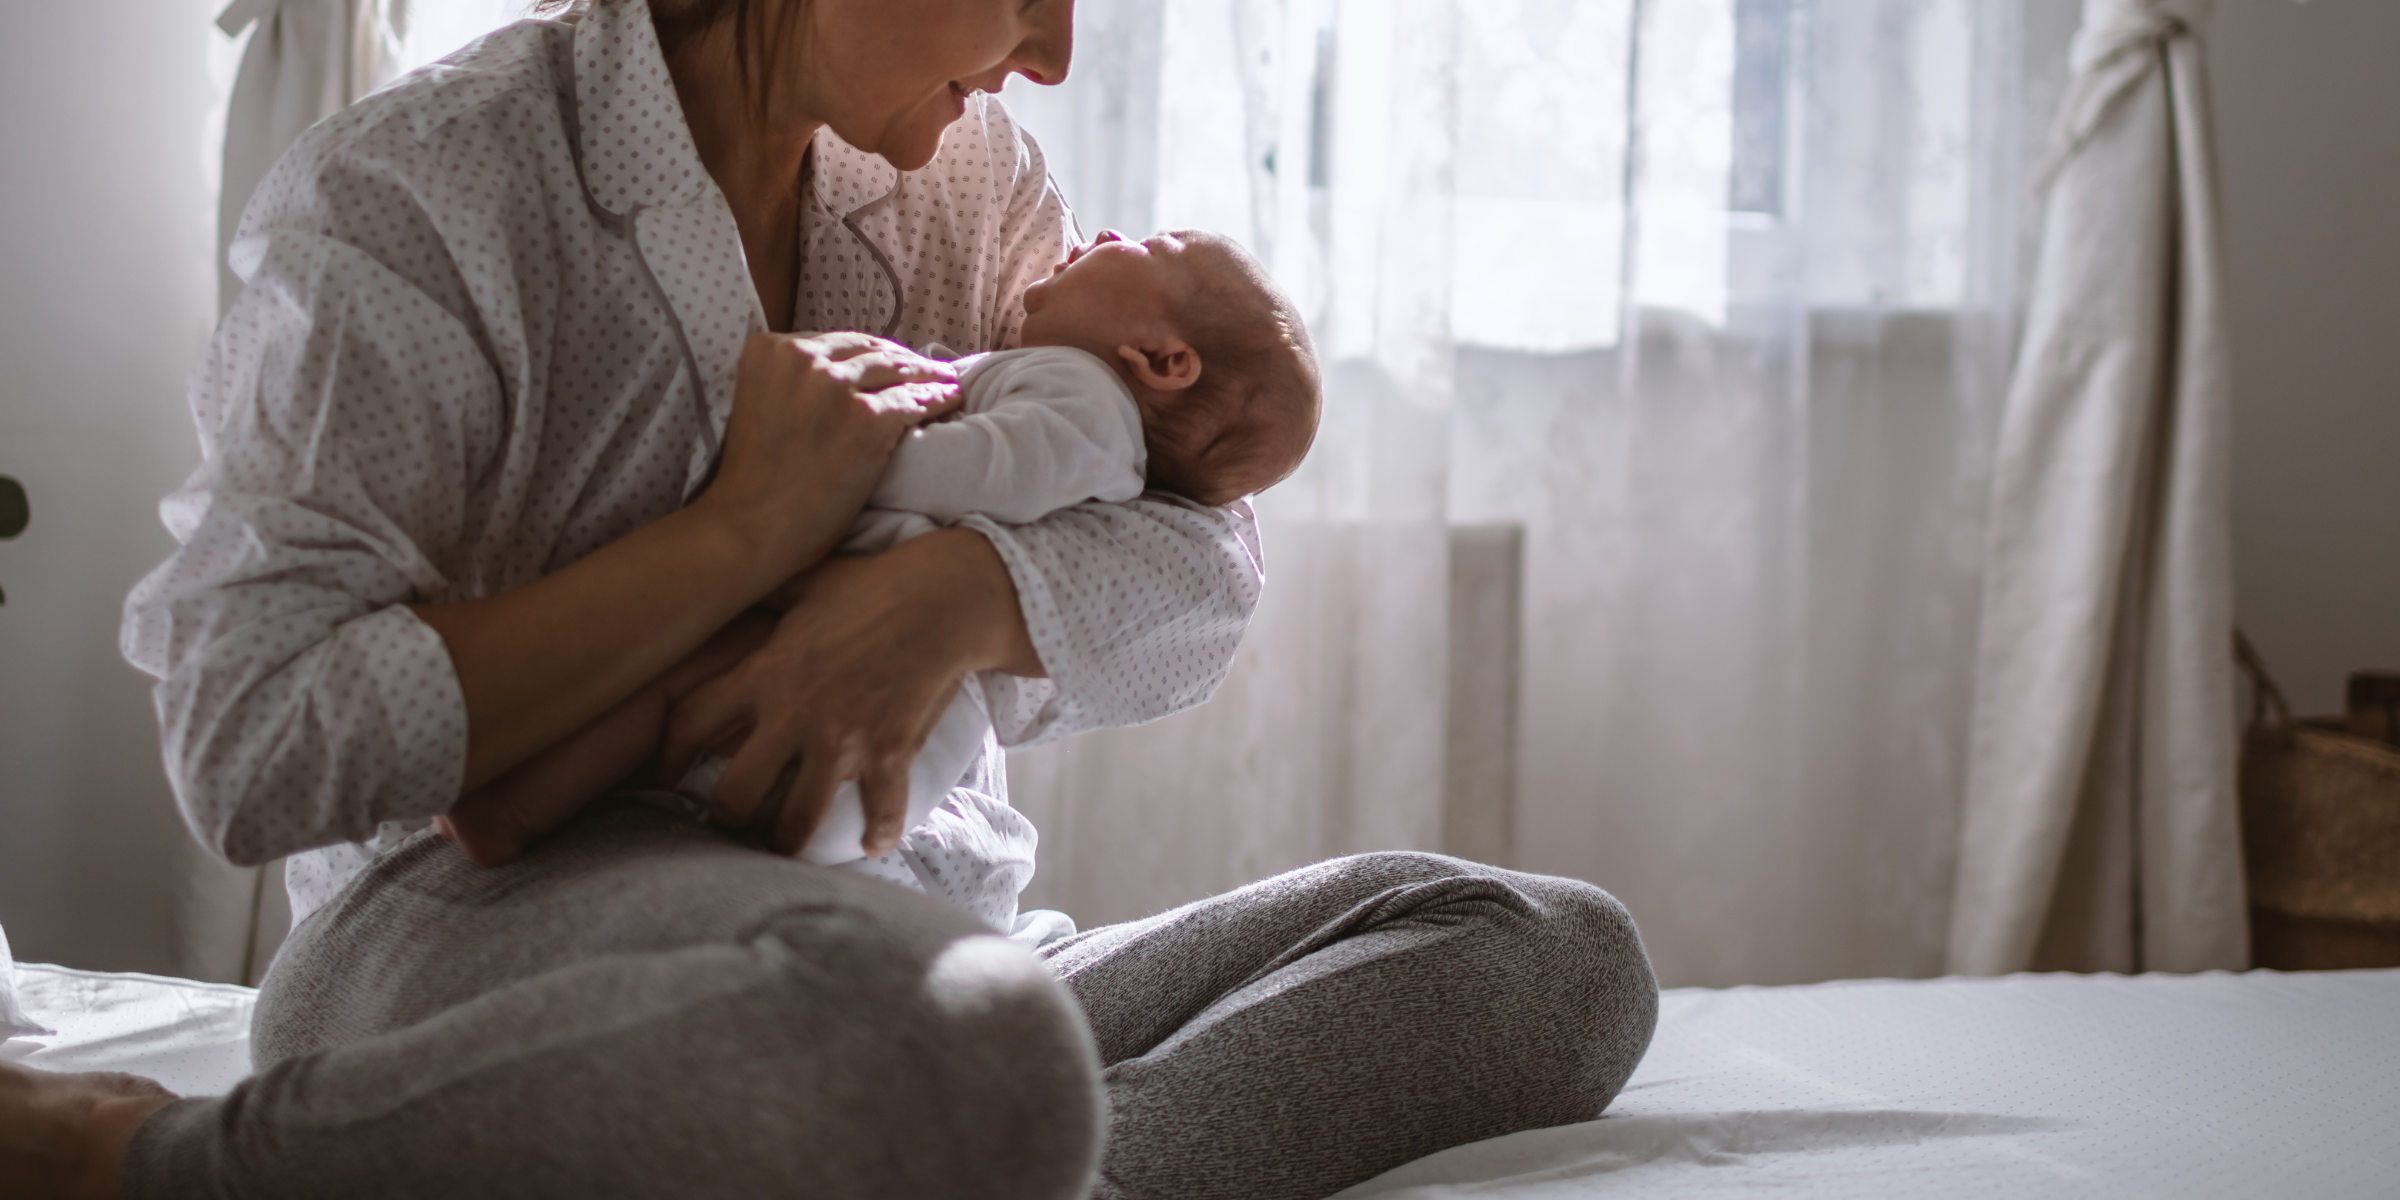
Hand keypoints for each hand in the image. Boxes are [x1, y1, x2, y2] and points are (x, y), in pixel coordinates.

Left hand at [659, 530, 1040, 856]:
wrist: (947, 597)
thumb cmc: (874, 582)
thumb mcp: (807, 580)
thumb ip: (764, 591)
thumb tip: (732, 576)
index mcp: (766, 672)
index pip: (689, 722)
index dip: (667, 757)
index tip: (666, 777)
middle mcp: (795, 714)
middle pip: (736, 794)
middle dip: (726, 820)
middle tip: (730, 826)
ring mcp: (844, 739)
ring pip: (798, 819)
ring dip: (788, 842)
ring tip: (784, 847)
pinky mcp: (891, 752)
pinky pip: (880, 811)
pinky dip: (878, 833)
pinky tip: (873, 843)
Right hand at [697, 331, 959, 568]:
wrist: (750, 526)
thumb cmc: (756, 479)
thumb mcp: (761, 403)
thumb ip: (793, 379)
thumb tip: (845, 371)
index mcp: (770, 348)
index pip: (839, 342)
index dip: (873, 353)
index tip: (894, 360)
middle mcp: (802, 357)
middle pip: (871, 351)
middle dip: (904, 360)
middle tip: (932, 368)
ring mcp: (836, 386)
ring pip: (898, 371)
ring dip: (929, 375)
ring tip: (948, 381)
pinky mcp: (867, 419)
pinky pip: (915, 401)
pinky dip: (938, 400)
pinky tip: (951, 401)